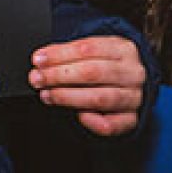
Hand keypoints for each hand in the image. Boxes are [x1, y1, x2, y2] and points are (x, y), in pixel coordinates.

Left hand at [28, 35, 145, 135]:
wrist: (129, 85)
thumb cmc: (105, 67)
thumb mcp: (92, 53)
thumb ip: (67, 54)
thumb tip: (42, 59)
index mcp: (123, 49)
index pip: (89, 48)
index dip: (60, 54)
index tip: (39, 60)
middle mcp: (132, 73)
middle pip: (93, 72)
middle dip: (59, 75)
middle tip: (38, 79)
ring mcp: (133, 97)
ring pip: (100, 97)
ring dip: (68, 97)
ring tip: (47, 95)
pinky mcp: (131, 120)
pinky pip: (110, 124)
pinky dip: (91, 120)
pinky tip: (77, 114)